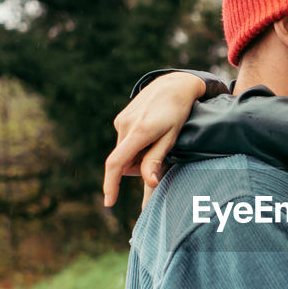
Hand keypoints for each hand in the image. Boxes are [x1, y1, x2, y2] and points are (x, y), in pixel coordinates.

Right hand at [103, 72, 206, 209]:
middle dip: (136, 167)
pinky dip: (135, 146)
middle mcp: (125, 125)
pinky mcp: (121, 118)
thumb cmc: (178, 113)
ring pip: (124, 152)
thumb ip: (156, 160)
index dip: (111, 185)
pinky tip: (151, 133)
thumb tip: (148, 182)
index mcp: (139, 132)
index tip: (109, 202)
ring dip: (136, 156)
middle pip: (123, 161)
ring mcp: (121, 120)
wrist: (173, 85)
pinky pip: (125, 142)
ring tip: (157, 140)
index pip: (116, 164)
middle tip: (159, 155)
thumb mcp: (171, 138)